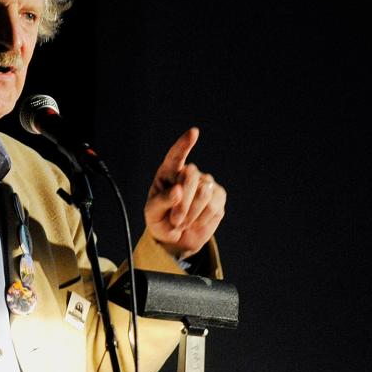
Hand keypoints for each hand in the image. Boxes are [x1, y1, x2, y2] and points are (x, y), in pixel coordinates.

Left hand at [144, 127, 225, 258]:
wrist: (177, 239)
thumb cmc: (161, 221)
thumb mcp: (152, 214)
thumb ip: (161, 202)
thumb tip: (177, 191)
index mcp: (168, 173)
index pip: (176, 156)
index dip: (185, 144)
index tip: (194, 133)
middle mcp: (189, 174)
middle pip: (190, 175)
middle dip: (182, 202)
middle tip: (175, 220)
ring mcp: (206, 183)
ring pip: (203, 192)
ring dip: (191, 213)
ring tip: (182, 222)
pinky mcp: (219, 197)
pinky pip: (213, 206)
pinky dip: (201, 219)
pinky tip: (195, 222)